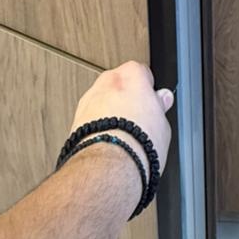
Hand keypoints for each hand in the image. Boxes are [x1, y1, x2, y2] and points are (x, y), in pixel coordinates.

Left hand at [70, 61, 174, 175]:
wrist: (109, 164)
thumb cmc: (137, 142)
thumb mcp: (163, 124)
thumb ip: (159, 106)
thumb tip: (161, 101)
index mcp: (132, 74)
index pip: (142, 74)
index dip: (148, 92)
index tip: (152, 105)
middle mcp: (107, 82)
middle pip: (119, 85)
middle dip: (125, 100)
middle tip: (137, 122)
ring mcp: (89, 99)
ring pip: (101, 102)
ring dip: (108, 114)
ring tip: (122, 138)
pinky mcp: (76, 118)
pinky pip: (89, 119)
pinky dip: (96, 128)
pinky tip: (107, 144)